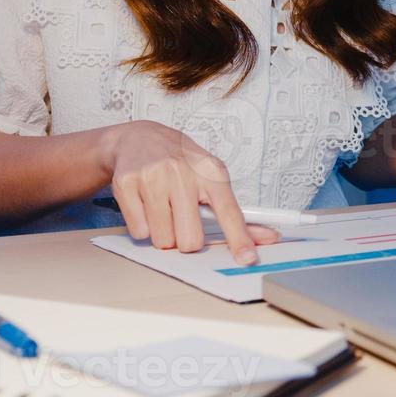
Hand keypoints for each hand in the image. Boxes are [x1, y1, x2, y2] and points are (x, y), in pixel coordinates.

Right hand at [99, 120, 279, 264]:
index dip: (239, 238)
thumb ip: (236, 213)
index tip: (247, 258)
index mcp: (210, 172)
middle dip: (186, 240)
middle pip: (190, 240)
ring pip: (163, 240)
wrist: (139, 137)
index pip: (229, 211)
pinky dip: (142, 226)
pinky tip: (144, 203)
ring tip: (162, 208)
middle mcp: (182, 172)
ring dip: (163, 233)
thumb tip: (268, 236)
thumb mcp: (211, 178)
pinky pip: (139, 232)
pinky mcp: (127, 183)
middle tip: (181, 221)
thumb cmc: (180, 162)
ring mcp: (153, 176)